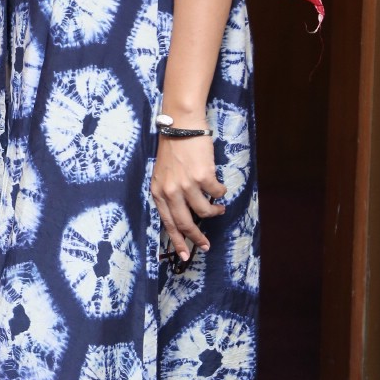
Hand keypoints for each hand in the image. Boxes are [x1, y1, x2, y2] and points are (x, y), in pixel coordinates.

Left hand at [150, 134, 225, 261]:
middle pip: (185, 224)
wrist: (181, 124)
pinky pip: (217, 193)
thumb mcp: (163, 174)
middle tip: (206, 246)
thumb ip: (170, 193)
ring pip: (205, 211)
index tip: (184, 255)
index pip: (167, 223)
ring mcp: (186, 184)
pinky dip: (221, 192)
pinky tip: (219, 187)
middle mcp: (170, 191)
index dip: (177, 241)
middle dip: (196, 238)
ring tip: (218, 208)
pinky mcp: (202, 176)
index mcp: (158, 191)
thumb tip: (184, 215)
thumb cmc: (173, 148)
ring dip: (214, 211)